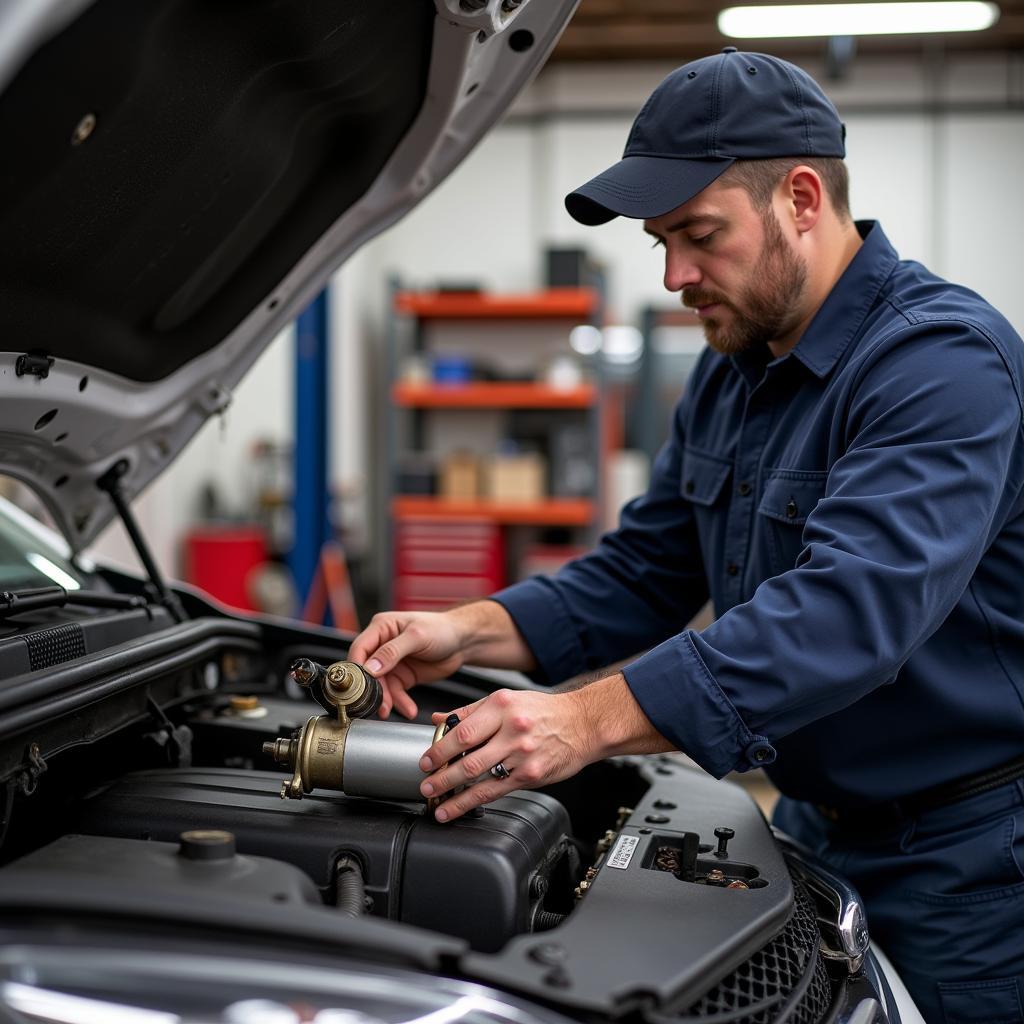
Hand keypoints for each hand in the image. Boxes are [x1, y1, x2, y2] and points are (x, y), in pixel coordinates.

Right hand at [348, 610, 466, 718]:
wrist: (463, 642)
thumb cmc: (442, 629)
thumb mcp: (417, 636)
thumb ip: (392, 651)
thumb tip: (370, 667)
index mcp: (381, 628)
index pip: (359, 649)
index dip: (356, 668)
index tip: (358, 685)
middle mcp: (382, 645)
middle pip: (367, 671)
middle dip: (371, 689)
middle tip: (377, 703)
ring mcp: (392, 662)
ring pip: (380, 685)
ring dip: (386, 699)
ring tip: (391, 710)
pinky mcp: (402, 676)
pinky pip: (395, 692)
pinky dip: (400, 702)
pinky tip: (408, 709)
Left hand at [417, 673, 672, 821]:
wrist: (583, 724)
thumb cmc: (544, 711)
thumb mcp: (506, 699)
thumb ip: (471, 711)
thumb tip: (440, 720)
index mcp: (501, 706)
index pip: (462, 731)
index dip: (439, 749)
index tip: (425, 759)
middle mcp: (512, 730)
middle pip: (467, 757)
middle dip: (441, 774)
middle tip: (425, 782)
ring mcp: (522, 755)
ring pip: (479, 778)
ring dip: (452, 793)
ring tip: (435, 800)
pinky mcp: (530, 775)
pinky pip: (495, 791)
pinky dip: (472, 802)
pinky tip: (458, 808)